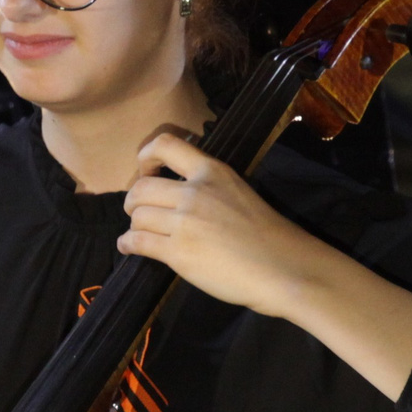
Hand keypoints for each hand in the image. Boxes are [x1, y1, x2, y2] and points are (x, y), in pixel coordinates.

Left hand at [121, 130, 411, 399]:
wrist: (282, 268)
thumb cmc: (269, 236)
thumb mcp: (239, 193)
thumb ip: (209, 190)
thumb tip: (177, 198)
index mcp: (212, 171)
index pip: (165, 144)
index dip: (146, 156)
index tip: (146, 170)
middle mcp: (195, 191)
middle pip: (141, 187)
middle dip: (134, 201)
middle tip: (140, 212)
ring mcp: (185, 222)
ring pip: (138, 216)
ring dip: (134, 226)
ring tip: (139, 234)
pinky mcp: (179, 252)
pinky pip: (138, 242)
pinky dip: (128, 245)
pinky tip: (131, 248)